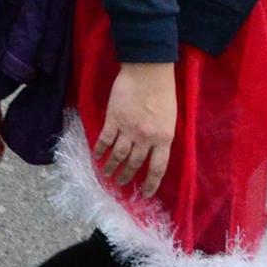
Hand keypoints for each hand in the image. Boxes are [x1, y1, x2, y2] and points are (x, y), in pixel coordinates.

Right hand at [93, 62, 175, 197]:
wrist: (147, 72)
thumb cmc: (163, 92)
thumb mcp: (170, 119)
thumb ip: (162, 136)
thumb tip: (154, 149)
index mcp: (163, 139)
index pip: (157, 168)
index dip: (150, 183)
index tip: (144, 193)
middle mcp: (145, 139)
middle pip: (135, 163)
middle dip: (127, 176)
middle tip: (121, 184)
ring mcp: (128, 129)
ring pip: (118, 155)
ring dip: (112, 167)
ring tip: (108, 175)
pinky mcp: (113, 119)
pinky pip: (105, 139)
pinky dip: (100, 150)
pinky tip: (97, 157)